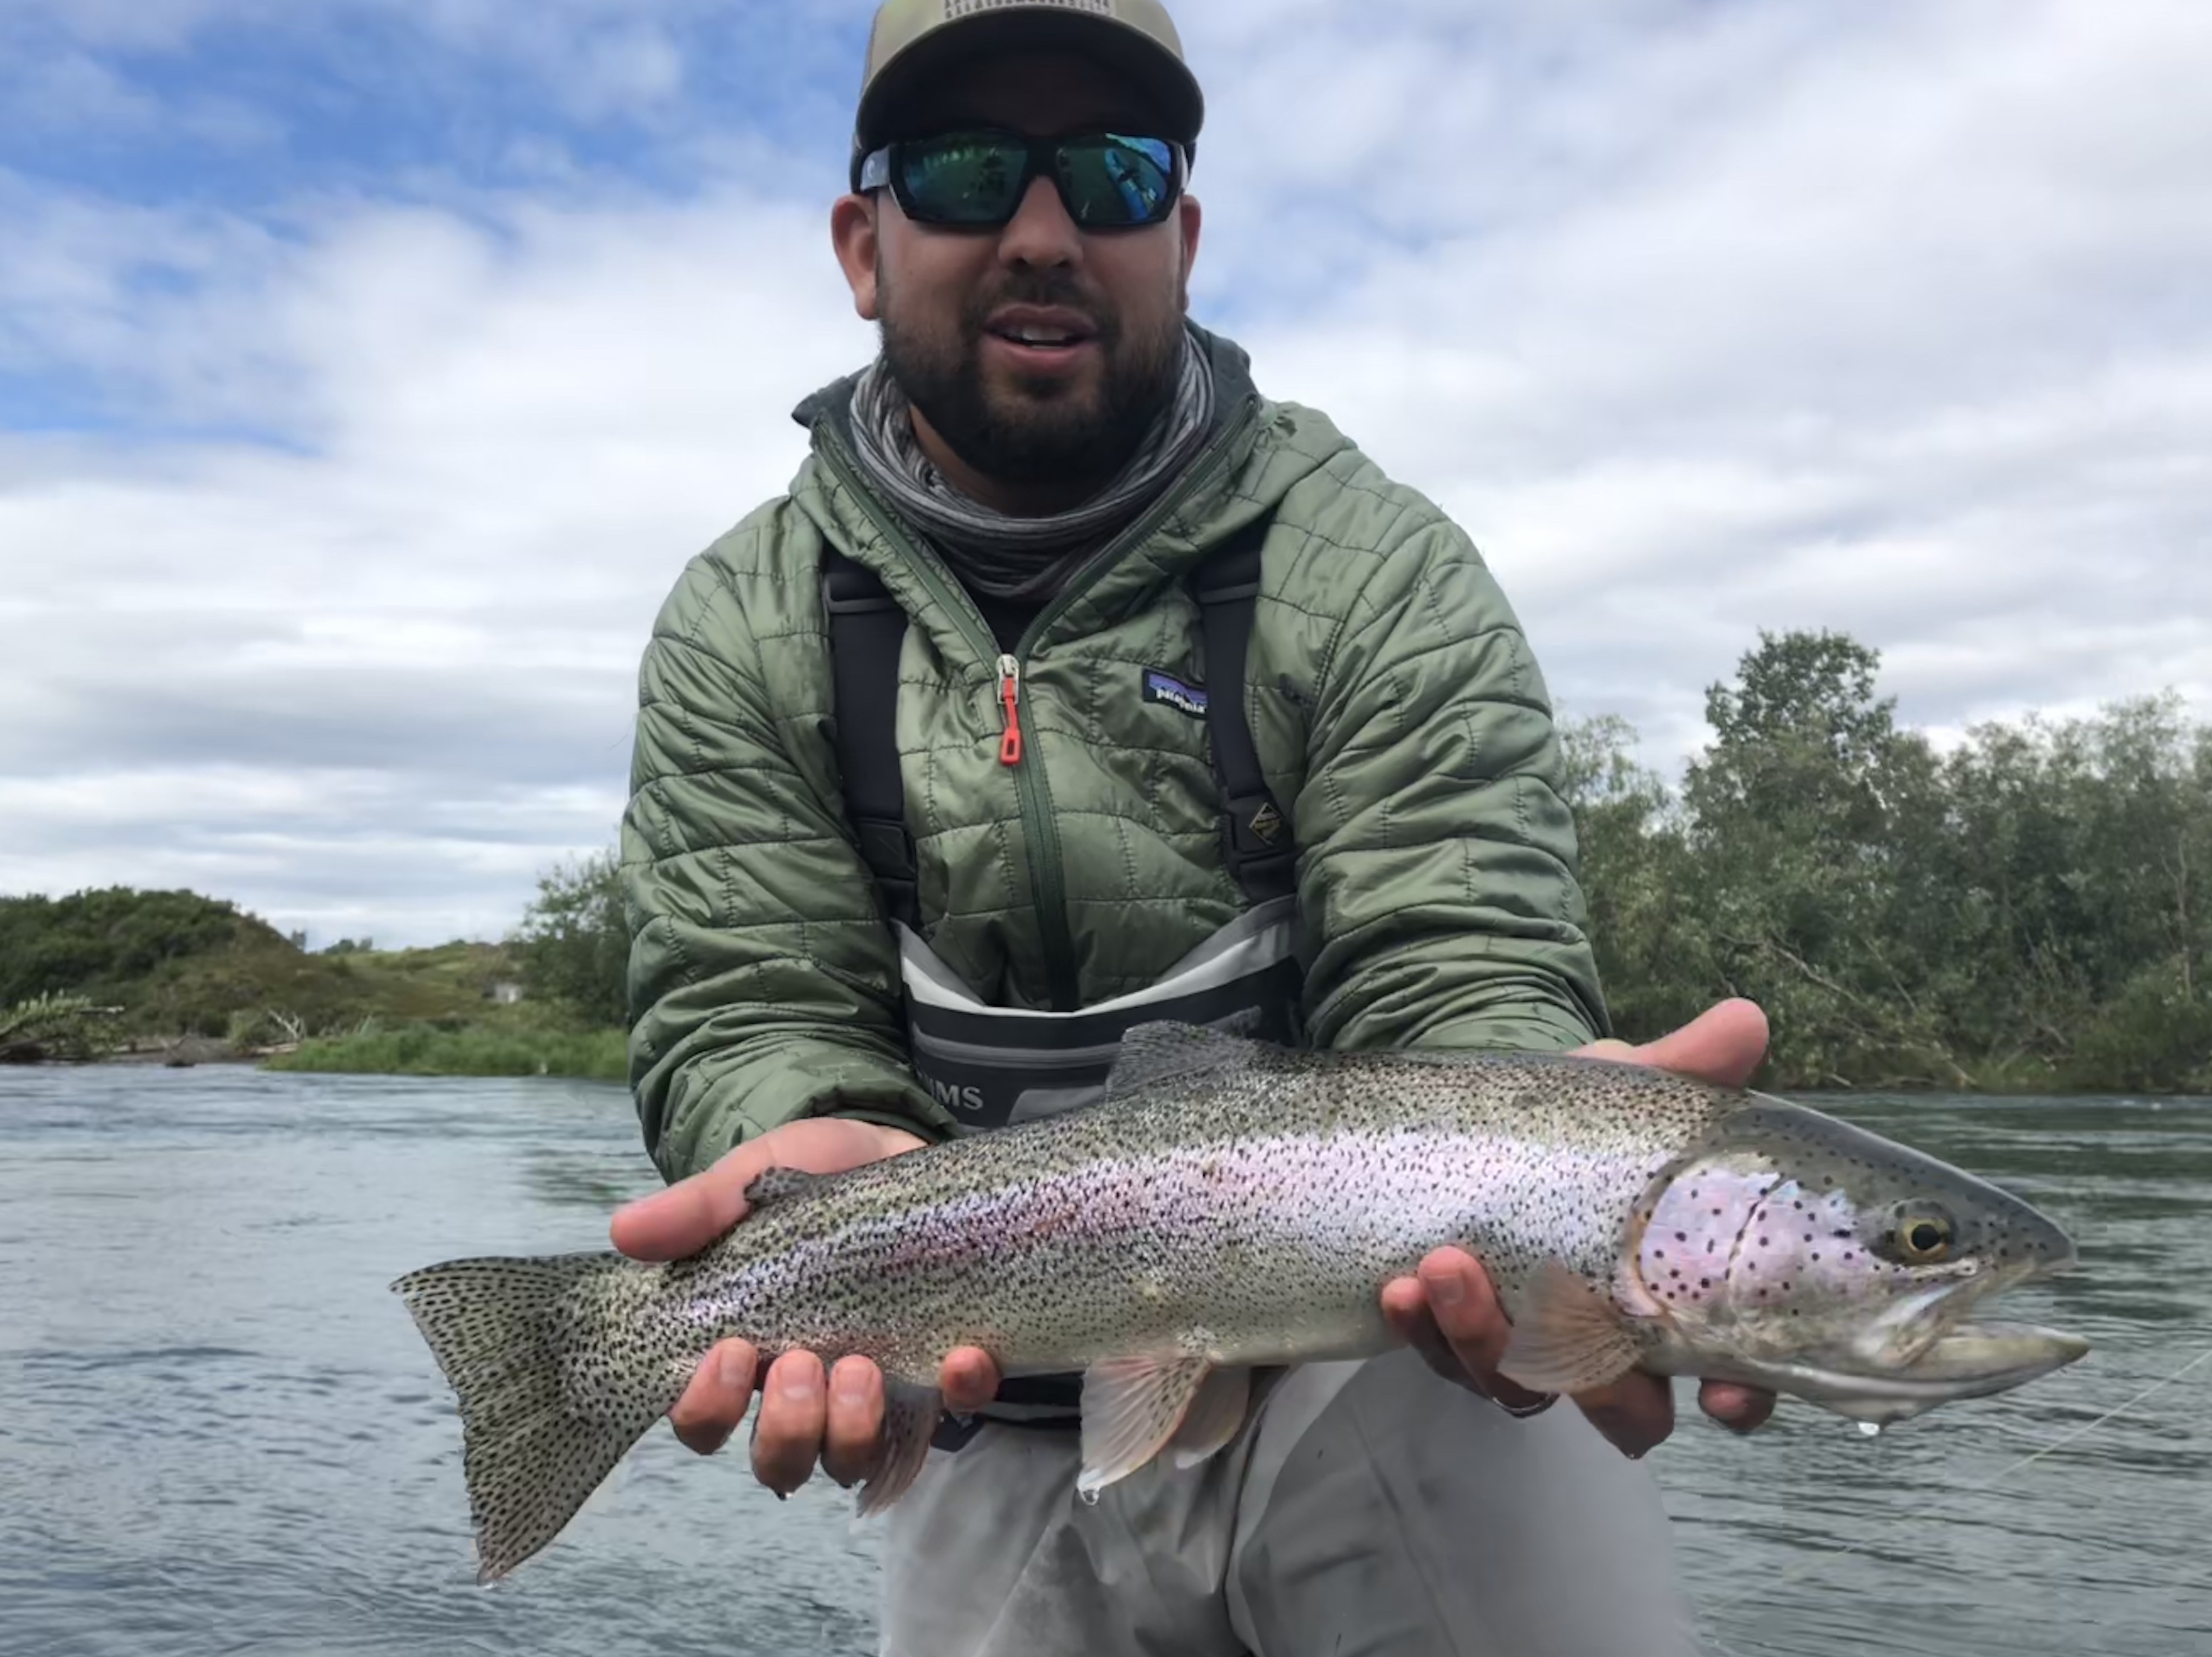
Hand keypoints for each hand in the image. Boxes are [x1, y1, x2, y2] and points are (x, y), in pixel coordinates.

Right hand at [609, 1117, 1002, 1495]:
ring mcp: (875, 1386)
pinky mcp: (941, 1362)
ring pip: (853, 1457)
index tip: (729, 1354)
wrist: (892, 1149)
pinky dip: (961, 1390)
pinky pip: (955, 1406)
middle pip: (781, 1461)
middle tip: (803, 1365)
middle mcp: (805, 1388)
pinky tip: (963, 1357)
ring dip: (854, 1428)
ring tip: (862, 1367)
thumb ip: (698, 1208)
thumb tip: (626, 1231)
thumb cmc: (808, 1178)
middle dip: (787, 1429)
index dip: (705, 1409)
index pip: (703, 1421)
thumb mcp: (752, 1179)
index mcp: (744, 1352)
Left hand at [1380, 998, 1780, 1457]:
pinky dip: (1422, 1331)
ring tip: (1443, 1268)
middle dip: (1589, 1386)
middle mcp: (1611, 1342)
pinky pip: (1443, 1358)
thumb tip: (1745, 1021)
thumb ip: (1686, 1067)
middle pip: (1620, 1410)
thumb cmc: (1585, 1122)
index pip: (1731, 1378)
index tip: (1724, 1391)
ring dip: (1479, 1341)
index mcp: (1676, 1297)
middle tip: (1544, 1322)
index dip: (1738, 1397)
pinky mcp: (1461, 1337)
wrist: (1495, 1117)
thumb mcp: (1630, 1091)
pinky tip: (1397, 1288)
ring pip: (1519, 1390)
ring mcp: (1534, 1347)